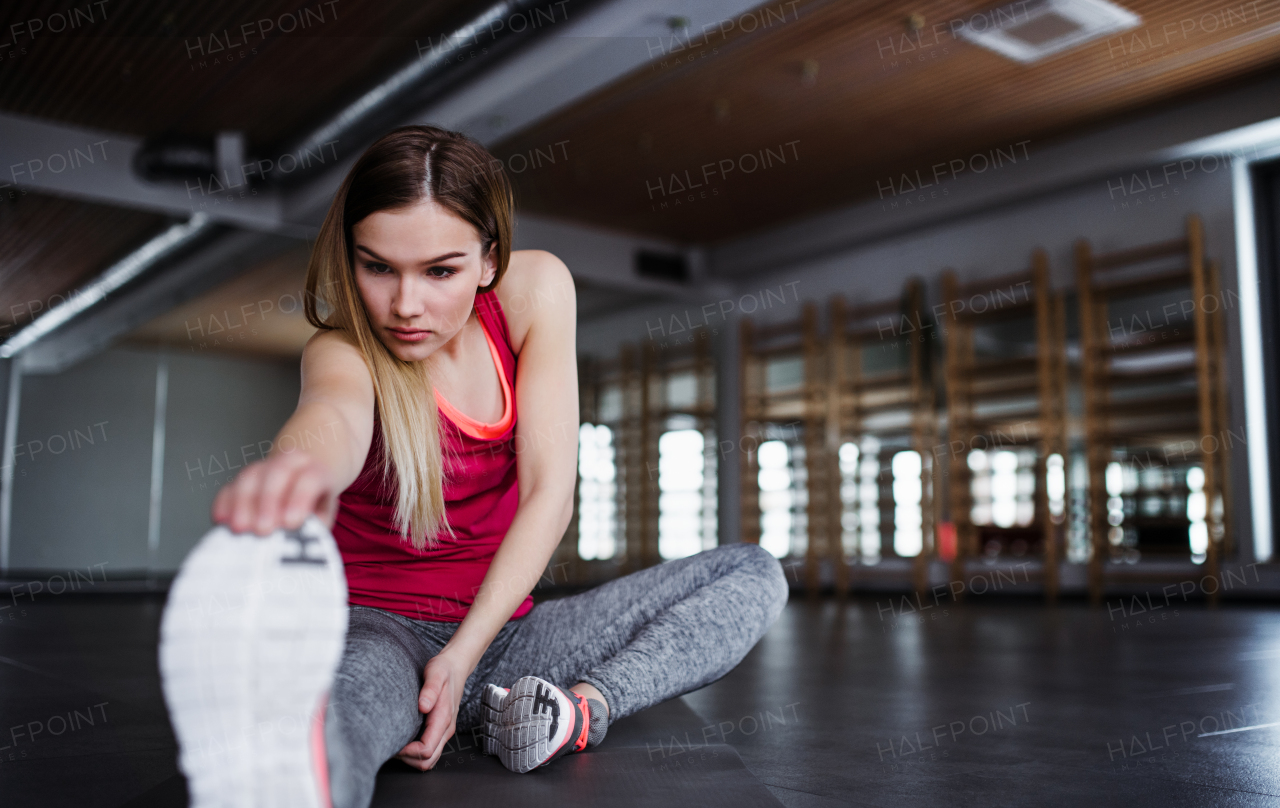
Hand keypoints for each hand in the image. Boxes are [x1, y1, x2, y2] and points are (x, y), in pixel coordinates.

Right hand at [211, 450, 338, 535]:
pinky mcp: (241, 480)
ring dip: (243, 504)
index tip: (290, 524)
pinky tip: (221, 520)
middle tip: (263, 530)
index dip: (300, 500)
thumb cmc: (313, 508)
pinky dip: (224, 503)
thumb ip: (312, 526)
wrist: (303, 486)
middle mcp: (290, 463)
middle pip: (278, 473)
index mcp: (316, 471)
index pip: (310, 479)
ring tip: (240, 529)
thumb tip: (297, 542)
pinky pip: (228, 487)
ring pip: (250, 477)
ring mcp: (263, 468)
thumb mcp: (321, 518)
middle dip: (268, 502)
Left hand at [395, 651, 472, 770]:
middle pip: (428, 761)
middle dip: (408, 759)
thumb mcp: (435, 673)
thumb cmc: (443, 669)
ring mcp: (444, 731)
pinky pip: (430, 751)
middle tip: (391, 746)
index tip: (393, 743)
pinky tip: (404, 740)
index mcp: (443, 719)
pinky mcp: (441, 730)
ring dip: (412, 758)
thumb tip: (423, 706)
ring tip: (396, 744)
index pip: (426, 750)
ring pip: (429, 760)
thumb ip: (430, 689)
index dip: (408, 752)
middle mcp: (446, 729)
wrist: (456, 666)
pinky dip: (416, 753)